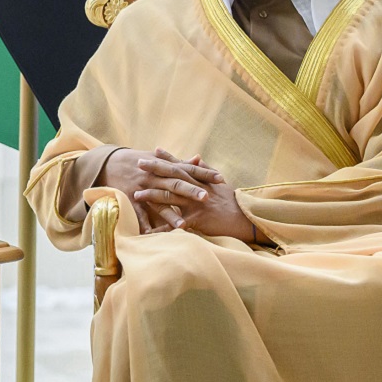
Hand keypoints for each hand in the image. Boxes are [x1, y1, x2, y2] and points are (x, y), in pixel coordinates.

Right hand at [100, 148, 219, 233]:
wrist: (108, 163)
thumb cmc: (137, 161)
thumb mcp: (158, 159)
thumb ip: (179, 162)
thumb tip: (199, 159)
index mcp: (163, 167)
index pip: (188, 169)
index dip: (204, 173)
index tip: (220, 178)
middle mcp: (154, 177)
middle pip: (175, 184)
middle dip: (191, 191)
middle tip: (207, 198)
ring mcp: (142, 188)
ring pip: (158, 202)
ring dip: (170, 214)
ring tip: (183, 226)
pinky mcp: (129, 199)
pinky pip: (137, 214)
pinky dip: (143, 224)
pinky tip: (151, 235)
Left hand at [145, 149, 259, 243]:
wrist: (245, 218)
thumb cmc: (232, 201)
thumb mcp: (218, 183)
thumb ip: (205, 170)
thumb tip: (197, 157)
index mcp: (201, 180)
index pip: (181, 166)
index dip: (167, 158)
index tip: (153, 150)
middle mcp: (197, 189)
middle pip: (172, 176)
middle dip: (154, 169)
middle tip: (138, 163)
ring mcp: (196, 203)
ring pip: (171, 197)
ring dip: (152, 196)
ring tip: (136, 195)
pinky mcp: (198, 219)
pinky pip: (177, 224)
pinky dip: (164, 228)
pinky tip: (150, 231)